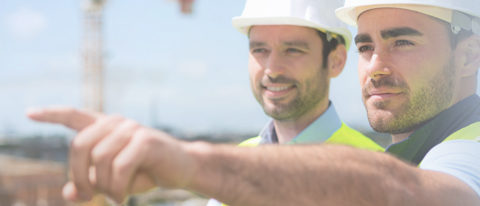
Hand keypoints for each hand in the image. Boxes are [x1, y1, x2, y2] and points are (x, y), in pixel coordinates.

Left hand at [26, 107, 198, 203]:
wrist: (182, 168)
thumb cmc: (145, 172)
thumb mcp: (113, 180)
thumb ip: (90, 184)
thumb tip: (68, 194)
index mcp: (106, 127)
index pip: (74, 115)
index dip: (51, 114)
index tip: (29, 114)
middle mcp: (116, 122)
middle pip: (79, 146)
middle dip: (79, 177)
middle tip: (90, 196)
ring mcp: (131, 129)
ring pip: (98, 161)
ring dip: (103, 187)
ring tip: (114, 197)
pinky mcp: (145, 140)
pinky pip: (119, 167)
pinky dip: (117, 188)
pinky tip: (122, 197)